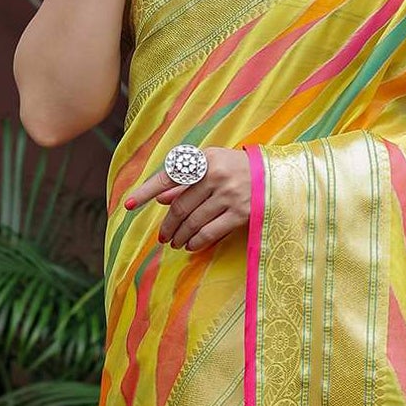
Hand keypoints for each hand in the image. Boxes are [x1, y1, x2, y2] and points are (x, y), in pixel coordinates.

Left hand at [124, 147, 252, 252]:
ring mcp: (229, 195)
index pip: (168, 177)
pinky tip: (191, 246)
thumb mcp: (212, 165)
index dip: (145, 192)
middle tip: (163, 237)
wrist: (277, 175)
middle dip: (168, 225)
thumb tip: (161, 199)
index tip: (128, 205)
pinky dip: (197, 241)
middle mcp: (215, 175)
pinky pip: (210, 231)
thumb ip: (186, 180)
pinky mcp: (241, 213)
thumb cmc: (238, 169)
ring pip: (193, 221)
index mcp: (204, 160)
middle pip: (180, 207)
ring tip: (175, 243)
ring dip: (180, 236)